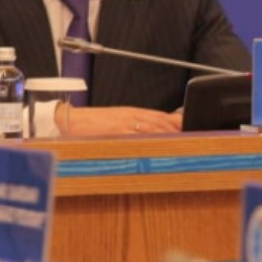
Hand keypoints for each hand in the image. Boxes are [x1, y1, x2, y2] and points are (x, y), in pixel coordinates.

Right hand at [58, 105, 182, 136]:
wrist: (68, 120)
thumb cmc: (94, 122)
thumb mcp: (120, 120)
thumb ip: (138, 125)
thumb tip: (159, 133)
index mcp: (135, 113)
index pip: (163, 117)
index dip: (179, 125)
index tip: (193, 132)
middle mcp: (132, 116)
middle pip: (161, 123)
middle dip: (177, 133)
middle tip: (193, 142)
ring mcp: (123, 124)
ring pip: (151, 129)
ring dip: (167, 138)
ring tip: (181, 147)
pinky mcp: (113, 132)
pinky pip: (133, 137)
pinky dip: (147, 142)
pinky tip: (157, 148)